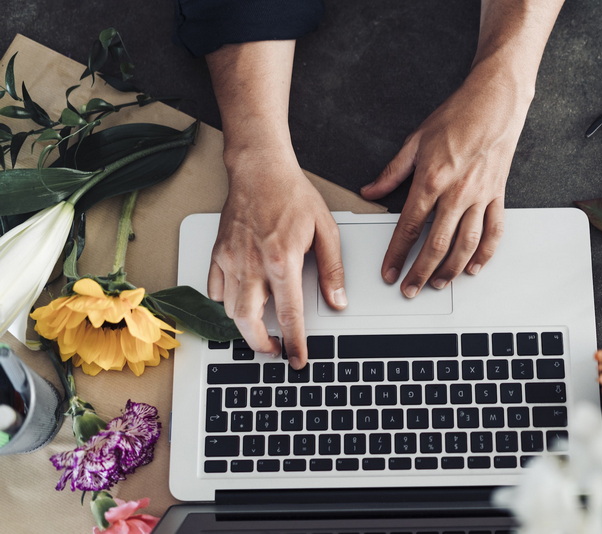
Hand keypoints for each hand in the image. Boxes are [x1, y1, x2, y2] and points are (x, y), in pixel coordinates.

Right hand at [208, 157, 346, 368]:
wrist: (260, 168)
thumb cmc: (292, 194)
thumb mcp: (326, 230)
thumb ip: (332, 270)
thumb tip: (338, 300)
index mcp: (282, 261)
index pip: (289, 315)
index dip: (295, 343)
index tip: (298, 359)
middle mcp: (253, 264)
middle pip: (249, 321)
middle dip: (260, 345)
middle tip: (274, 350)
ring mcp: (231, 259)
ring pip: (230, 309)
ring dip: (245, 326)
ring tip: (260, 330)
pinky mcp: (218, 252)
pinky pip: (215, 288)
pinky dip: (225, 301)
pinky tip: (240, 301)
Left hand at [361, 71, 527, 296]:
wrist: (495, 103)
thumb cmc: (457, 117)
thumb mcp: (415, 141)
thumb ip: (392, 172)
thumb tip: (370, 190)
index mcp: (432, 180)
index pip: (409, 227)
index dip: (396, 254)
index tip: (388, 271)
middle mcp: (457, 193)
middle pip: (437, 244)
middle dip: (421, 272)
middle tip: (410, 288)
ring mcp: (480, 197)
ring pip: (466, 244)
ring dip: (451, 270)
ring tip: (438, 283)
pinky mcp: (497, 196)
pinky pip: (494, 231)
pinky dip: (486, 254)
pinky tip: (474, 267)